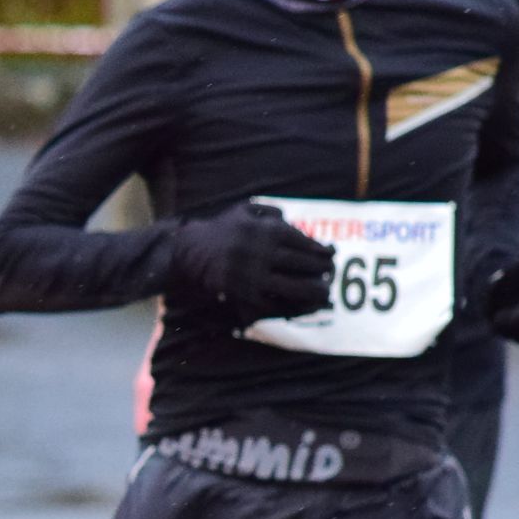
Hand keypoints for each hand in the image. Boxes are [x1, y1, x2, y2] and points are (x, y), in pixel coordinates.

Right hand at [165, 202, 335, 322]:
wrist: (187, 253)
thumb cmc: (220, 231)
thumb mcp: (244, 211)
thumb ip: (272, 212)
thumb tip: (298, 225)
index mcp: (265, 230)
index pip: (304, 242)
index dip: (322, 251)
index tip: (331, 255)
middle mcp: (261, 253)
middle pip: (303, 265)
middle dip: (322, 271)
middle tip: (331, 274)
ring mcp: (253, 277)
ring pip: (295, 288)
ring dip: (314, 292)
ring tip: (325, 293)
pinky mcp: (244, 297)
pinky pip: (276, 305)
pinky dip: (294, 307)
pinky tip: (305, 306)